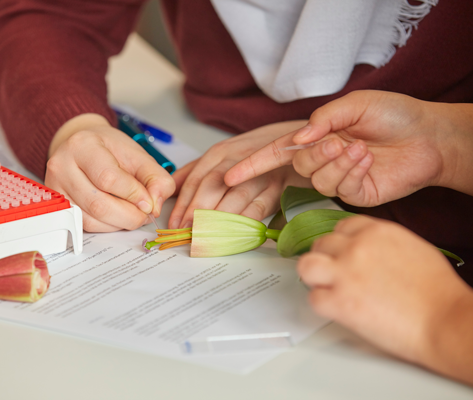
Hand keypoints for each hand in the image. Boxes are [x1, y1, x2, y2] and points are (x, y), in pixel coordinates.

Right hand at [45, 114, 174, 231]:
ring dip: (119, 223)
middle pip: (98, 204)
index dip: (133, 195)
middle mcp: (62, 166)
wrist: (84, 147)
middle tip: (145, 214)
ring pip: (91, 219)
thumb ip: (155, 178)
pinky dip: (107, 226)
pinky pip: (85, 226)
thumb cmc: (109, 149)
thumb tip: (155, 207)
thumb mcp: (138, 155)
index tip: (149, 203)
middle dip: (129, 215)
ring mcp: (56, 188)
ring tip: (133, 213)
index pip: (108, 178)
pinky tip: (117, 216)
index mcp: (82, 145)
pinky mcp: (58, 207)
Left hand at [168, 120, 310, 228]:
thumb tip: (172, 188)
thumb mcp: (223, 156)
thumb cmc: (255, 153)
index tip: (174, 223)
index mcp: (220, 153)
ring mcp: (260, 173)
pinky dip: (245, 224)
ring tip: (204, 236)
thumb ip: (196, 171)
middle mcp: (239, 160)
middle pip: (213, 185)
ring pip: (235, 197)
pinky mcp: (280, 187)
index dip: (184, 202)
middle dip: (197, 211)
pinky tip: (232, 236)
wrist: (298, 142)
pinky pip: (259, 208)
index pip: (196, 178)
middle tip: (186, 232)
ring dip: (218, 220)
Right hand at [226, 90, 449, 206]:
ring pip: (317, 178)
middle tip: (338, 142)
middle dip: (315, 154)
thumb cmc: (394, 115)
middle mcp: (322, 159)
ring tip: (361, 149)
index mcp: (317, 137)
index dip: (252, 165)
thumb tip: (300, 138)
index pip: (276, 152)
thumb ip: (324, 118)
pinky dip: (353, 172)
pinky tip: (369, 159)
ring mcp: (337, 179)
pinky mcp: (353, 194)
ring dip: (338, 162)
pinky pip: (340, 188)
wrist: (429, 136)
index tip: (230, 175)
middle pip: (298, 165)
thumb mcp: (356, 104)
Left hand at [298, 216, 472, 383]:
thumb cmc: (437, 291)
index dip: (341, 244)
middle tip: (338, 275)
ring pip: (306, 265)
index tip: (343, 254)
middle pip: (322, 245)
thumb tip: (367, 247)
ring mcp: (345, 273)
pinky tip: (338, 309)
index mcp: (376, 231)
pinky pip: (313, 299)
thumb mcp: (411, 247)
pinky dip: (323, 305)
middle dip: (328, 260)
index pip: (341, 227)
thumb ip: (382, 243)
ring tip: (327, 287)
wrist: (446, 320)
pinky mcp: (339, 302)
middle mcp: (356, 247)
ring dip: (314, 276)